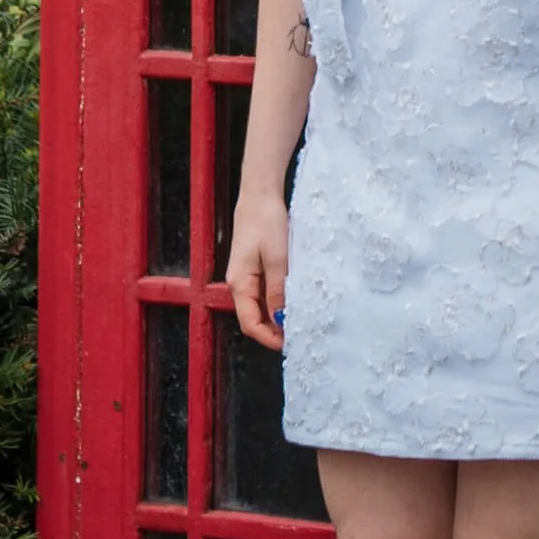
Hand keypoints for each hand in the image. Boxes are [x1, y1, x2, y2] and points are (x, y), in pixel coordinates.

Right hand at [229, 187, 289, 348]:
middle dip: (273, 331)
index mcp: (239, 283)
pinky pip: (263, 292)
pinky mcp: (254, 266)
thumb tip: (280, 320)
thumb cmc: (266, 221)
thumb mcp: (277, 258)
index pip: (249, 323)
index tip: (289, 344)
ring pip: (259, 306)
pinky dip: (277, 301)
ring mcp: (246, 275)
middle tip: (299, 335)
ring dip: (276, 317)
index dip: (267, 338)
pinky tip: (293, 300)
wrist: (260, 193)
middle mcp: (239, 282)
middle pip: (253, 317)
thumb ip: (278, 291)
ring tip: (299, 320)